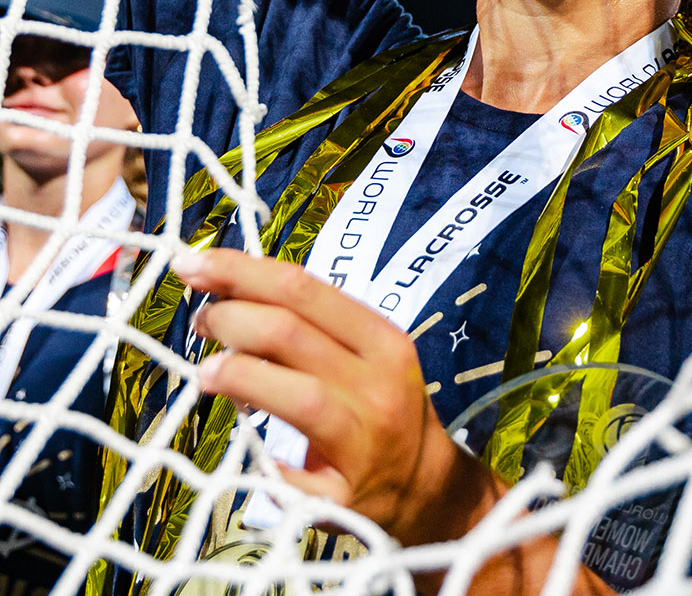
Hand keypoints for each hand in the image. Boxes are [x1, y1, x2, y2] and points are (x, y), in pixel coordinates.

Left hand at [172, 248, 484, 544]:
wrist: (425, 487)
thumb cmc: (379, 405)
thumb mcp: (365, 353)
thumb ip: (311, 325)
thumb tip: (228, 291)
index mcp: (382, 339)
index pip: (304, 288)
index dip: (241, 271)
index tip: (194, 264)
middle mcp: (379, 385)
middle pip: (292, 334)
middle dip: (231, 318)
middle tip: (202, 322)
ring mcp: (365, 443)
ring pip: (299, 397)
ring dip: (239, 376)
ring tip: (205, 371)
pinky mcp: (342, 499)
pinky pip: (290, 477)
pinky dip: (258, 460)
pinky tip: (239, 446)